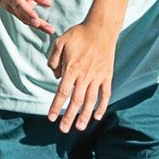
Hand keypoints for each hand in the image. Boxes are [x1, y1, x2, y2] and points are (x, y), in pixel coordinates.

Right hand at [1, 0, 56, 35]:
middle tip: (38, 22)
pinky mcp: (5, 5)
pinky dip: (29, 21)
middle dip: (29, 14)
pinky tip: (41, 26)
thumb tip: (41, 2)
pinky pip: (18, 15)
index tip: (48, 4)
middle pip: (18, 3)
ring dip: (32, 21)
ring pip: (19, 12)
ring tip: (48, 29)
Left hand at [46, 17, 114, 132]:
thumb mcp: (60, 42)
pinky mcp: (107, 75)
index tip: (51, 118)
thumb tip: (56, 76)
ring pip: (90, 100)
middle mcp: (84, 75)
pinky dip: (102, 106)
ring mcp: (97, 76)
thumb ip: (53, 60)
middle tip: (64, 130)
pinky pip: (105, 94)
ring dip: (85, 115)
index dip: (56, 106)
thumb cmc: (79, 34)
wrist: (101, 28)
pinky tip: (97, 116)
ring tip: (80, 128)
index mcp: (71, 68)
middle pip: (75, 100)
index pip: (62, 92)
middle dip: (69, 117)